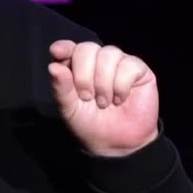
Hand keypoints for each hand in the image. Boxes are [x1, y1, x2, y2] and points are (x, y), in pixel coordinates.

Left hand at [48, 40, 158, 156]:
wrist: (117, 144)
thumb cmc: (90, 124)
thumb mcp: (70, 109)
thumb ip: (61, 88)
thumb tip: (53, 66)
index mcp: (76, 67)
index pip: (69, 48)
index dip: (64, 48)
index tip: (57, 53)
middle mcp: (97, 61)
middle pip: (87, 48)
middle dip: (84, 74)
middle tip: (87, 97)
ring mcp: (119, 63)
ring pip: (109, 53)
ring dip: (104, 82)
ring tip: (104, 102)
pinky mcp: (139, 70)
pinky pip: (130, 64)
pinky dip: (122, 84)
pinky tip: (120, 99)